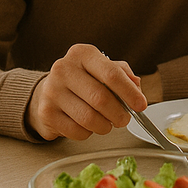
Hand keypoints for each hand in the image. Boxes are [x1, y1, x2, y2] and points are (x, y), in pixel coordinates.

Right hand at [26, 44, 143, 140]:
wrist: (48, 91)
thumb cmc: (83, 80)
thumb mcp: (103, 69)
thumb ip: (123, 75)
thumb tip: (136, 87)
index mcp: (82, 54)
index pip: (111, 74)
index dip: (130, 92)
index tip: (141, 105)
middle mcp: (64, 68)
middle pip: (101, 98)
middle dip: (119, 114)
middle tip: (124, 120)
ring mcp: (52, 90)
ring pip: (89, 118)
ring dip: (104, 126)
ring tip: (106, 123)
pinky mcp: (46, 112)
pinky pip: (76, 131)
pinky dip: (88, 133)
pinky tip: (87, 126)